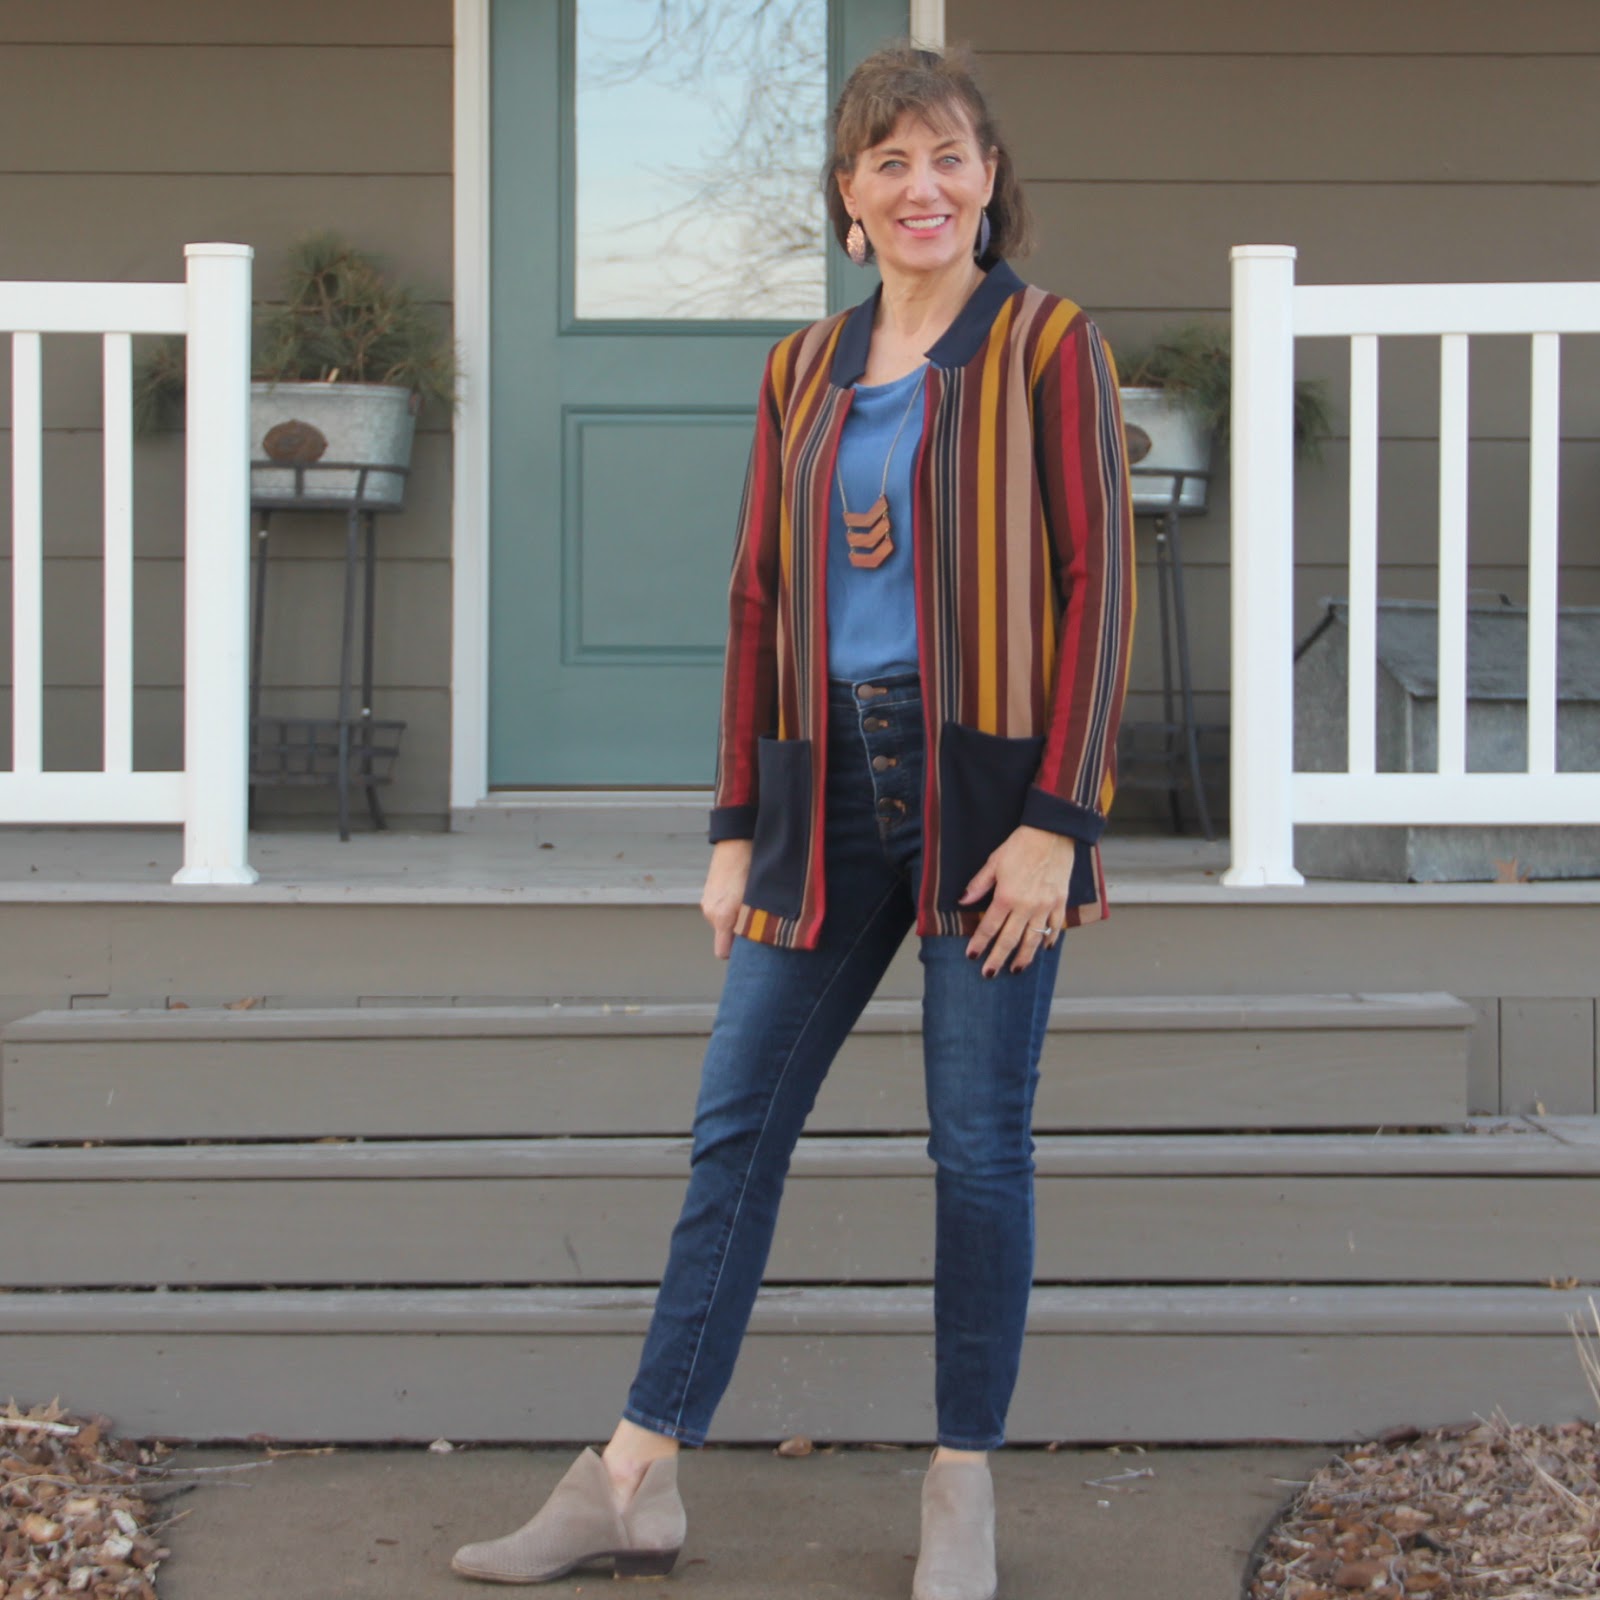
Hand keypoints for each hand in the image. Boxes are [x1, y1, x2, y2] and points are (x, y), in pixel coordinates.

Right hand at [702, 839, 751, 959]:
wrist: (737, 842)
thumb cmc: (750, 869)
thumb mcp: (757, 900)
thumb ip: (753, 924)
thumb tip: (757, 942)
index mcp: (722, 917)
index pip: (723, 952)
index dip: (737, 953)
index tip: (751, 949)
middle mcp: (710, 912)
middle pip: (725, 937)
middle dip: (740, 932)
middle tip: (758, 920)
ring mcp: (707, 902)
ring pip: (724, 921)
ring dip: (736, 917)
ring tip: (751, 901)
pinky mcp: (708, 893)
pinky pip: (720, 909)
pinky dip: (730, 906)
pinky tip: (741, 892)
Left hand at [959, 825, 1073, 975]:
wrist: (1052, 833)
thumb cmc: (1021, 845)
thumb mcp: (994, 861)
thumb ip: (979, 884)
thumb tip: (963, 900)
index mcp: (1006, 896)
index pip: (989, 926)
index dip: (979, 942)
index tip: (972, 955)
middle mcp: (1026, 906)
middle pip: (1010, 939)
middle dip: (998, 958)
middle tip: (989, 973)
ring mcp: (1045, 905)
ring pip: (1034, 939)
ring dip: (1024, 956)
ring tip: (1016, 969)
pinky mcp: (1060, 901)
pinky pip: (1055, 926)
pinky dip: (1050, 939)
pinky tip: (1044, 948)